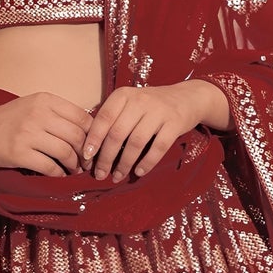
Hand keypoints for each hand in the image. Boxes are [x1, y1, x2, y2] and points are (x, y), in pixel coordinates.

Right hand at [0, 91, 92, 174]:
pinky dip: (59, 173)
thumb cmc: (10, 119)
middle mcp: (39, 114)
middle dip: (86, 153)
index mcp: (46, 100)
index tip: (93, 146)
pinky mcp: (19, 153)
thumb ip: (58, 114)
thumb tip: (88, 131)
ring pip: (65, 152)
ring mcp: (28, 134)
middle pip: (77, 136)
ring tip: (74, 170)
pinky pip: (49, 166)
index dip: (93, 135)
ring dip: (74, 165)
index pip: (82, 117)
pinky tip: (59, 174)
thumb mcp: (34, 106)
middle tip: (86, 163)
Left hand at [81, 81, 223, 181]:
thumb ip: (112, 119)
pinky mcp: (175, 123)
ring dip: (124, 163)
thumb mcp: (129, 104)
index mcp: (124, 95)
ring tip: (117, 176)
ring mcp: (159, 111)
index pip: (103, 118)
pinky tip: (139, 172)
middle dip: (106, 158)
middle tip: (100, 174)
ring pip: (136, 142)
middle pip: (117, 133)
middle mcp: (140, 100)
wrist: (186, 98)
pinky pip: (159, 147)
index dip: (93, 139)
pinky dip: (147, 162)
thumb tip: (89, 148)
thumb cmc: (150, 106)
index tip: (86, 157)